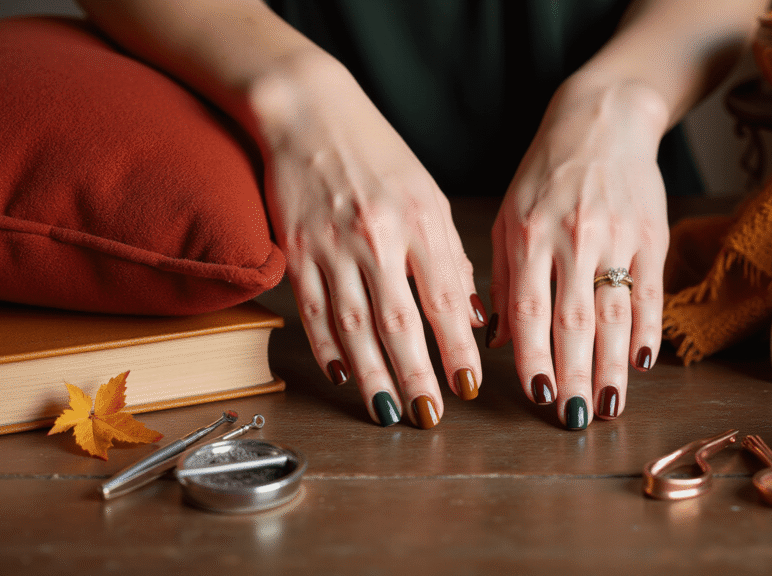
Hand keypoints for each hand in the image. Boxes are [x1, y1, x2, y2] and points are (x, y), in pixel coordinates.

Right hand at [251, 50, 484, 427]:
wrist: (311, 115)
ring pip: (353, 326)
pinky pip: (313, 310)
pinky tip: (343, 376)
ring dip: (372, 375)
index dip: (458, 346)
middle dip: (417, 375)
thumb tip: (475, 318)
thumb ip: (451, 257)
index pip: (444, 297)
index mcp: (419, 220)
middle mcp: (376, 237)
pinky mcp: (297, 251)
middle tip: (430, 416)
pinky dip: (326, 348)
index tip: (469, 385)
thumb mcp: (429, 198)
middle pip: (398, 321)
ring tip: (388, 412)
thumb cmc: (381, 158)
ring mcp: (331, 246)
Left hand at [488, 80, 669, 428]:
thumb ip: (504, 279)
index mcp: (528, 234)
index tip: (538, 397)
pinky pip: (650, 291)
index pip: (530, 308)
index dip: (535, 357)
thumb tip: (500, 341)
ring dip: (613, 366)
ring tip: (610, 405)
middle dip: (575, 376)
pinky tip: (642, 363)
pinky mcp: (652, 235)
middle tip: (576, 418)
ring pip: (615, 313)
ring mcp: (616, 236)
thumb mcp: (508, 216)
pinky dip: (647, 330)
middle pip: (574, 320)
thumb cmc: (545, 174)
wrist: (602, 122)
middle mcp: (572, 237)